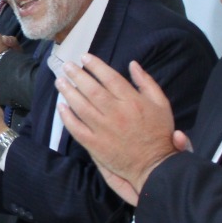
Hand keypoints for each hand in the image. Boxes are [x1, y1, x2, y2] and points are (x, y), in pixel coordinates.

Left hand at [56, 56, 187, 205]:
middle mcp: (116, 113)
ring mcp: (104, 130)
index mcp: (132, 101)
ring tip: (60, 82)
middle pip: (92, 89)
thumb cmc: (159, 132)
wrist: (155, 165)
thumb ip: (146, 82)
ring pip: (81, 107)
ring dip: (68, 92)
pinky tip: (61, 107)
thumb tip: (133, 64)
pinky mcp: (96, 145)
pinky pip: (77, 129)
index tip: (85, 58)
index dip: (95, 66)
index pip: (110, 78)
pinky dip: (67, 117)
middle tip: (67, 66)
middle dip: (77, 75)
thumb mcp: (161, 103)